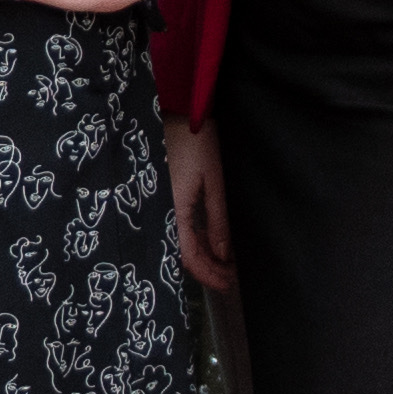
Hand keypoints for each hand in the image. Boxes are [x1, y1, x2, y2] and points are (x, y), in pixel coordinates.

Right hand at [163, 113, 233, 291]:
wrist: (177, 109)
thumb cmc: (197, 141)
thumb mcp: (215, 180)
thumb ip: (219, 220)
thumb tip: (225, 255)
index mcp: (173, 208)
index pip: (189, 256)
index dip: (208, 274)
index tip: (229, 284)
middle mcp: (162, 209)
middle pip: (181, 252)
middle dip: (207, 268)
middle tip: (232, 275)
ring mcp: (160, 203)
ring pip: (178, 241)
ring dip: (202, 253)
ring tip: (226, 260)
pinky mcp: (162, 196)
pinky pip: (176, 226)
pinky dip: (194, 237)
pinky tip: (211, 237)